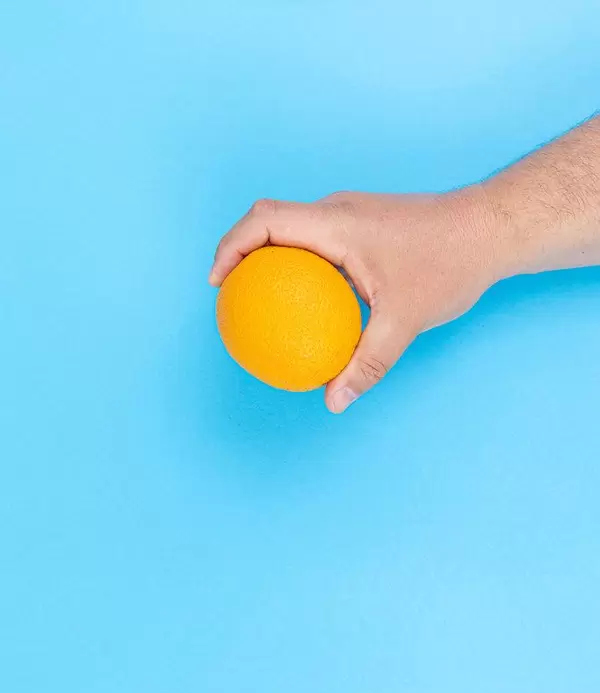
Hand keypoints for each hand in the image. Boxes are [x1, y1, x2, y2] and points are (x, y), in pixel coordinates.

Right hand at [210, 188, 504, 411]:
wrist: (491, 229)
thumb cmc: (450, 264)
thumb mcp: (404, 320)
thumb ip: (365, 363)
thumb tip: (334, 401)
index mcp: (336, 223)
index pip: (265, 221)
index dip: (229, 246)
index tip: (216, 282)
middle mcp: (337, 212)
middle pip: (269, 222)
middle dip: (239, 254)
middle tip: (228, 297)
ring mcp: (350, 216)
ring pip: (293, 232)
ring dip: (268, 260)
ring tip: (257, 304)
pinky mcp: (363, 227)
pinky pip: (316, 245)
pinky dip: (298, 270)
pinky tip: (306, 308)